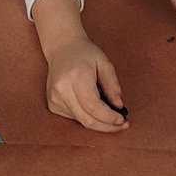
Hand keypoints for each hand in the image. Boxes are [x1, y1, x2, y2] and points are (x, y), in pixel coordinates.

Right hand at [30, 0, 127, 132]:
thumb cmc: (85, 54)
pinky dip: (88, 116)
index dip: (108, 117)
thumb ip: (113, 86)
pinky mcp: (53, 105)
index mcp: (76, 77)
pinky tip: (93, 107)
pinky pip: (75, 117)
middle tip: (121, 125)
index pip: (93, 106)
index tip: (122, 120)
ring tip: (110, 114)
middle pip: (87, 119)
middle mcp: (62, 90)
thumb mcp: (105, 64)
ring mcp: (55, 99)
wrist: (62, 49)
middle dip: (106, 126)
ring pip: (81, 121)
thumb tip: (119, 107)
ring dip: (99, 122)